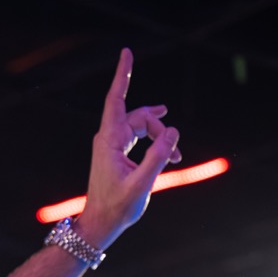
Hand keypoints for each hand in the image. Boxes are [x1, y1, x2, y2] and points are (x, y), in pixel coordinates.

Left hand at [76, 47, 180, 251]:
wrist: (100, 224)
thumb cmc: (117, 207)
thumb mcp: (142, 183)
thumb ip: (158, 156)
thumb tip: (174, 131)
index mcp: (109, 141)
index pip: (116, 100)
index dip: (123, 76)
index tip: (126, 52)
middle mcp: (108, 138)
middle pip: (138, 116)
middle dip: (159, 126)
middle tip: (175, 151)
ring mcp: (112, 145)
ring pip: (141, 127)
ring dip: (160, 137)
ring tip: (176, 157)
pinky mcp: (117, 153)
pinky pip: (139, 138)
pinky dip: (154, 145)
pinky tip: (168, 157)